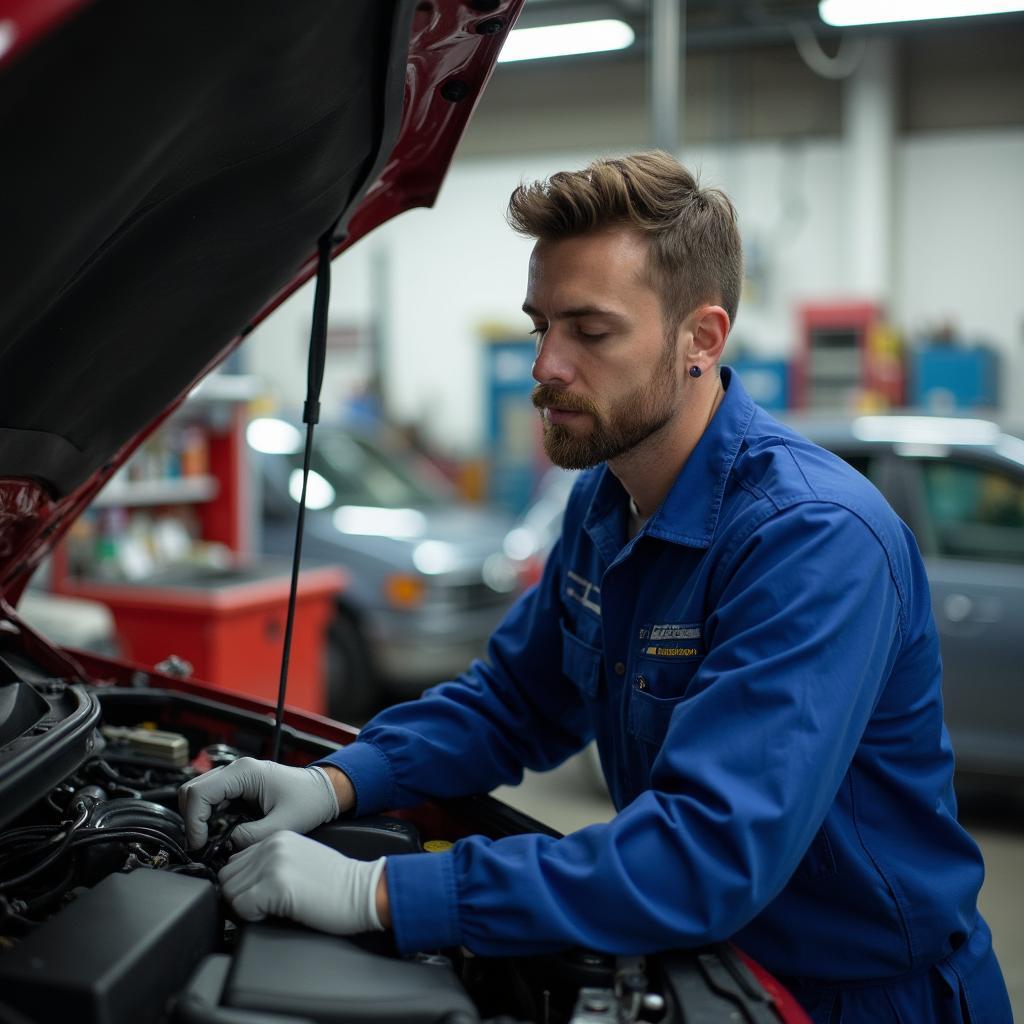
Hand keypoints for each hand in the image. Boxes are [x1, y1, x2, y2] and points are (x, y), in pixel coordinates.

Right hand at [178, 757, 345, 849]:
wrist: (324, 791)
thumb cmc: (309, 801)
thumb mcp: (281, 824)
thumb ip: (250, 837)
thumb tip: (225, 845)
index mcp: (245, 772)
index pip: (200, 792)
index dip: (194, 821)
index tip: (200, 844)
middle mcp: (236, 770)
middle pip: (192, 790)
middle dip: (192, 820)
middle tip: (202, 845)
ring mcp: (236, 777)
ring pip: (199, 794)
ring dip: (199, 818)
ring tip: (210, 841)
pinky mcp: (238, 787)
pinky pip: (212, 799)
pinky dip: (209, 816)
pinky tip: (220, 832)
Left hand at [218, 830, 385, 934]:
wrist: (363, 890)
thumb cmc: (337, 882)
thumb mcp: (301, 858)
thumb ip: (271, 861)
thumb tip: (243, 881)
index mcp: (278, 837)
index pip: (234, 861)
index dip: (242, 883)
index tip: (259, 894)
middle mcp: (272, 845)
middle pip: (227, 877)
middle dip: (240, 895)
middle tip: (264, 905)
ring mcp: (274, 863)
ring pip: (230, 892)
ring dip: (245, 906)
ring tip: (272, 908)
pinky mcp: (276, 885)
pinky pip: (241, 908)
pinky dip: (252, 917)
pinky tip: (276, 913)